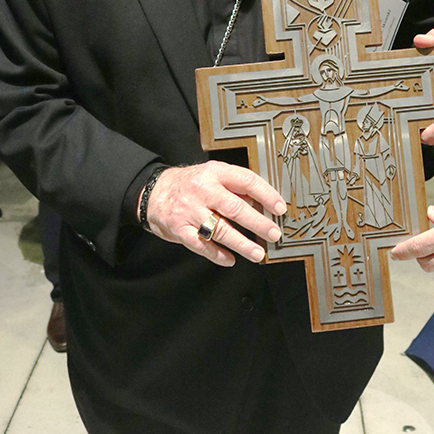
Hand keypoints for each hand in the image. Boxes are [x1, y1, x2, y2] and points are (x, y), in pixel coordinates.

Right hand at [142, 161, 287, 266]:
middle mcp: (202, 190)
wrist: (154, 192)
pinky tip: (230, 260)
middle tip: (273, 234)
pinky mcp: (179, 229)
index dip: (266, 195)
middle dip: (258, 223)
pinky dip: (217, 254)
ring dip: (242, 244)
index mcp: (215, 172)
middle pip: (235, 208)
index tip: (279, 208)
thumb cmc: (190, 184)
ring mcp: (190, 210)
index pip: (246, 181)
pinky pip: (201, 245)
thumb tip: (262, 202)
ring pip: (220, 230)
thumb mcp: (213, 175)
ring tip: (258, 253)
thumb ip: (235, 187)